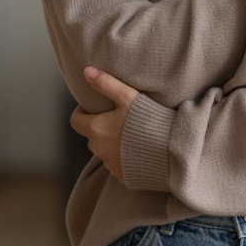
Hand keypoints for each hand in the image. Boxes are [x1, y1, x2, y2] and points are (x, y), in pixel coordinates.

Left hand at [68, 66, 139, 182]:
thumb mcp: (128, 97)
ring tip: (130, 132)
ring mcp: (110, 164)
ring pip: (104, 150)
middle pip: (91, 135)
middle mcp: (98, 149)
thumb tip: (86, 71)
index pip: (76, 120)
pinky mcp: (123, 175)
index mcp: (95, 129)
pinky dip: (123, 156)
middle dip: (99, 126)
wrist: (169, 151)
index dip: (82, 111)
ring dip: (111, 142)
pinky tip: (138, 147)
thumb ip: (106, 83)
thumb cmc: (148, 121)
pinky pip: (117, 163)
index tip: (95, 106)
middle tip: (117, 117)